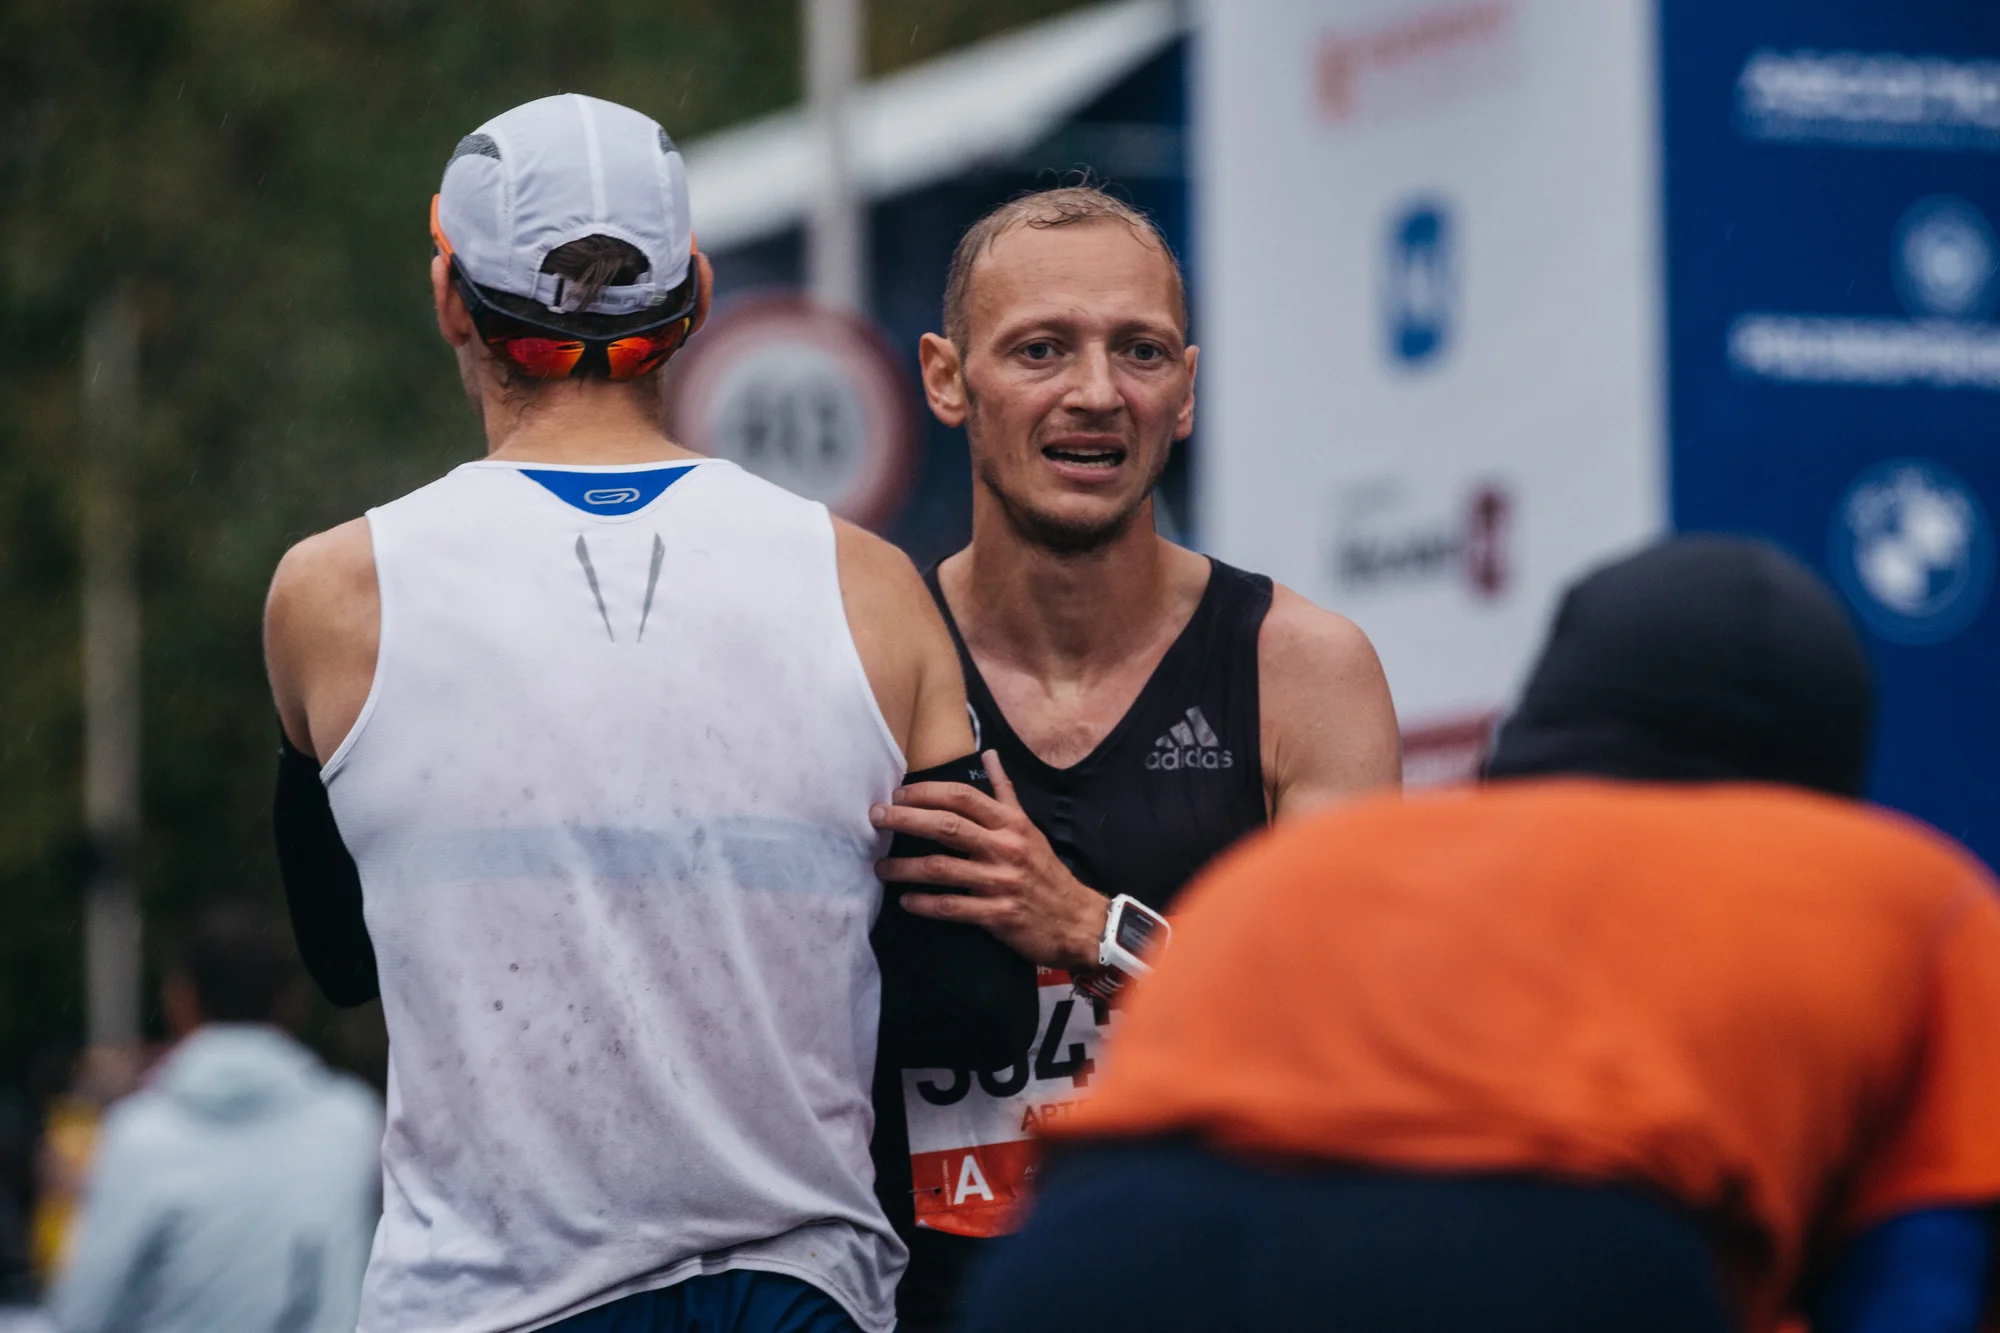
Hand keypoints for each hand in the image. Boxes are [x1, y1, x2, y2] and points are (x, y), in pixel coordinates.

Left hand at [872, 750, 1109, 971]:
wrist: (1077, 919)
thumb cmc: (1045, 870)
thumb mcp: (1028, 826)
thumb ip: (1004, 791)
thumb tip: (989, 753)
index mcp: (1011, 823)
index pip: (963, 797)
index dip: (927, 792)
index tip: (898, 794)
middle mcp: (1005, 848)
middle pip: (947, 827)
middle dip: (905, 820)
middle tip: (875, 817)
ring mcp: (1000, 882)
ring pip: (941, 869)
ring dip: (904, 867)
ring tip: (880, 867)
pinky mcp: (997, 914)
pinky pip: (951, 907)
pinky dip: (924, 904)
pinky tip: (906, 902)